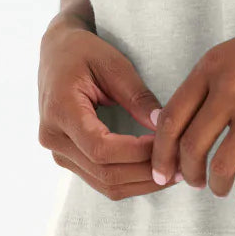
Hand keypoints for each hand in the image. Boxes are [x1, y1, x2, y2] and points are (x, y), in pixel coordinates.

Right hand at [38, 14, 186, 198]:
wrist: (57, 52)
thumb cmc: (84, 52)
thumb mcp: (113, 64)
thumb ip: (137, 96)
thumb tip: (163, 125)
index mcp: (61, 111)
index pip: (100, 147)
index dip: (137, 152)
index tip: (168, 144)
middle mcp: (54, 138)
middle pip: (104, 172)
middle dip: (145, 173)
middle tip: (181, 167)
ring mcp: (58, 152)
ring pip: (103, 183)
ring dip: (141, 183)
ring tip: (173, 173)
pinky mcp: (68, 157)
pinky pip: (100, 178)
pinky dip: (129, 179)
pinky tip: (154, 170)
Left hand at [150, 0, 234, 203]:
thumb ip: (207, 82)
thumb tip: (174, 123)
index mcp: (214, 66)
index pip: (172, 119)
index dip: (161, 152)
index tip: (161, 170)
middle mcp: (233, 87)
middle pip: (192, 147)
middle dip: (186, 174)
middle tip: (192, 182)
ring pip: (222, 166)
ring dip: (216, 187)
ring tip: (220, 188)